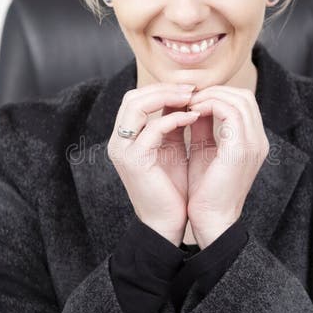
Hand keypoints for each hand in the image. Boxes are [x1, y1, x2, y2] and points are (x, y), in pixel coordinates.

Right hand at [107, 83, 200, 244]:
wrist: (167, 224)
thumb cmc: (172, 190)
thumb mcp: (171, 149)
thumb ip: (172, 124)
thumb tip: (184, 97)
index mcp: (125, 138)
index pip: (136, 99)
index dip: (162, 89)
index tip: (190, 88)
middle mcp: (119, 142)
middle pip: (133, 97)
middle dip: (165, 88)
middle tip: (193, 88)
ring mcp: (124, 151)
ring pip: (137, 106)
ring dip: (167, 97)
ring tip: (192, 98)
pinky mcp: (135, 161)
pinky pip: (152, 129)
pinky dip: (174, 118)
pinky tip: (193, 117)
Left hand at [185, 86, 268, 247]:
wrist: (212, 221)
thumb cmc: (205, 191)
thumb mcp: (205, 151)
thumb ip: (204, 126)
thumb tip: (194, 103)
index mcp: (253, 142)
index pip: (243, 102)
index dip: (217, 95)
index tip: (192, 100)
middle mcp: (259, 140)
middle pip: (244, 95)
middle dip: (214, 91)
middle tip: (189, 98)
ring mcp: (253, 144)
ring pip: (238, 99)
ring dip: (210, 96)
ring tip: (189, 104)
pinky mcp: (241, 149)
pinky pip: (229, 111)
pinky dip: (209, 105)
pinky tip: (191, 113)